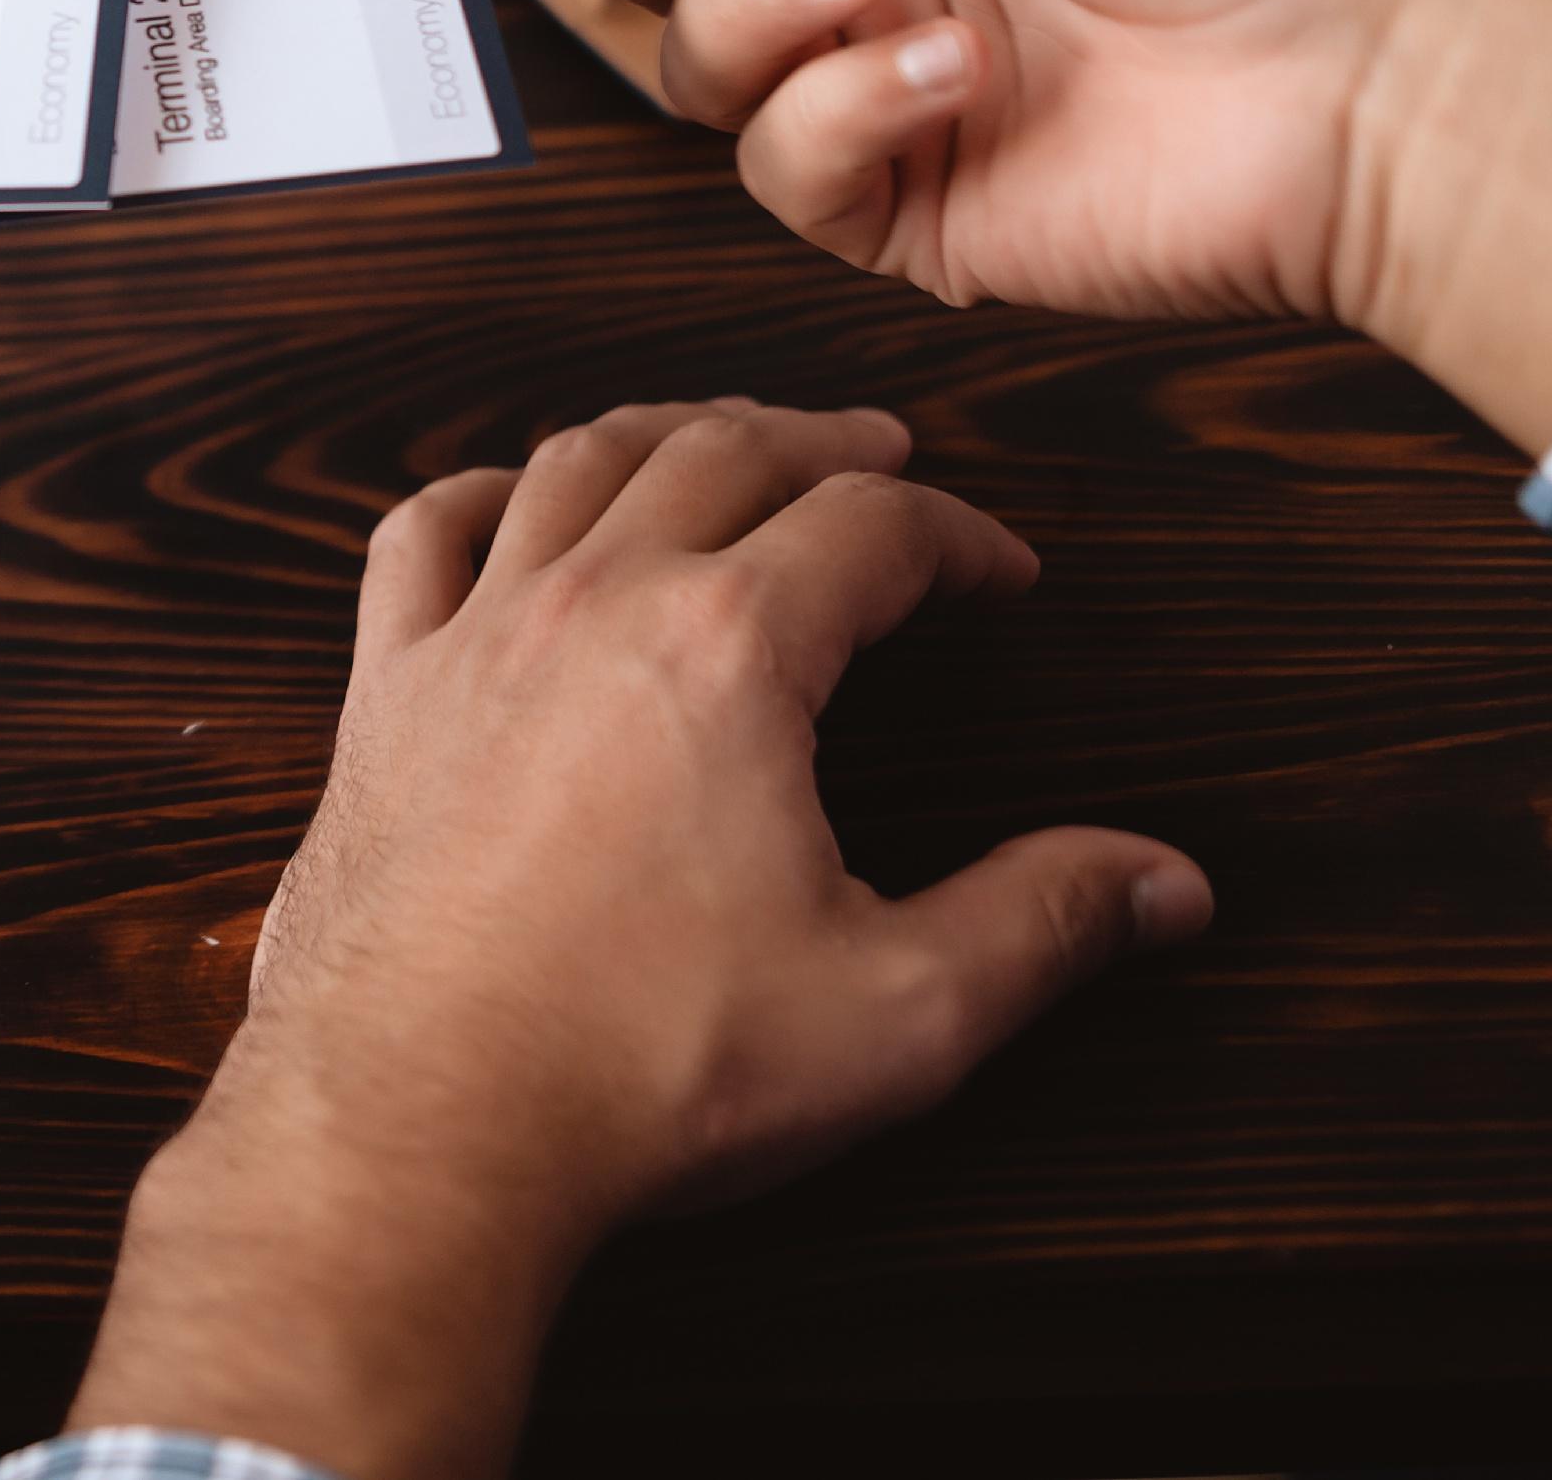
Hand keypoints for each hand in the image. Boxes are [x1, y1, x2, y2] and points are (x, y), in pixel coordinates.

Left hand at [76, 404, 1205, 1479]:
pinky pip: (418, 536)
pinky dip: (480, 494)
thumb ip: (1042, 923)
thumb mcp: (898, 1010)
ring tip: (720, 441)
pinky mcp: (386, 694)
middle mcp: (594, 601)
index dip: (957, 534)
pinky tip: (513, 507)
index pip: (872, 526)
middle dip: (819, 441)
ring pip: (573, 463)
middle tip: (878, 455)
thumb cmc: (647, 1065)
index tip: (999, 573)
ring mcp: (474, 636)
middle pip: (721, 451)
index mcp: (729, 647)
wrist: (423, 1119)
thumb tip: (1165, 881)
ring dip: (664, 431)